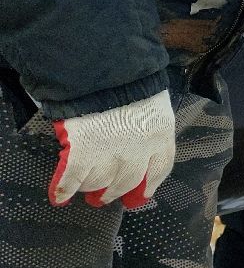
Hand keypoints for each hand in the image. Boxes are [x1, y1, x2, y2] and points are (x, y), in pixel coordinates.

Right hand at [50, 90, 174, 207]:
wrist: (107, 70)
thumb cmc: (130, 79)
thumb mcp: (152, 100)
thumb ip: (147, 122)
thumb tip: (138, 134)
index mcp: (160, 135)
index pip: (159, 168)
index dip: (149, 184)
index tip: (141, 194)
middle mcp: (139, 150)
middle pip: (127, 181)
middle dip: (115, 192)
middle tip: (105, 197)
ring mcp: (110, 153)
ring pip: (99, 182)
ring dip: (91, 187)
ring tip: (86, 190)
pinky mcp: (84, 153)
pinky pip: (73, 179)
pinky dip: (64, 189)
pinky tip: (60, 196)